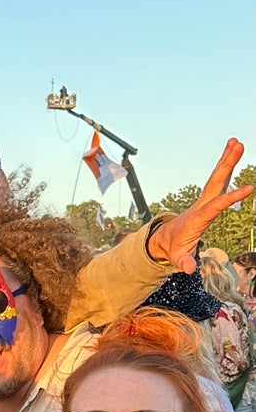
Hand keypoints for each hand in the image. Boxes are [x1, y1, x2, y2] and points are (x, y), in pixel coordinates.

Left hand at [147, 140, 252, 273]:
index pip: (216, 206)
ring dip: (226, 160)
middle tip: (237, 145)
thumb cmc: (173, 248)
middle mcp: (201, 206)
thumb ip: (184, 262)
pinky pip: (218, 181)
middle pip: (215, 183)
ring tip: (236, 142)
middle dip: (226, 164)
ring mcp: (204, 201)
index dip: (231, 197)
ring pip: (217, 178)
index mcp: (197, 219)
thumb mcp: (177, 258)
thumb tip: (189, 269)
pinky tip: (232, 153)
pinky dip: (225, 167)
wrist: (164, 240)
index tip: (248, 188)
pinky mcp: (207, 200)